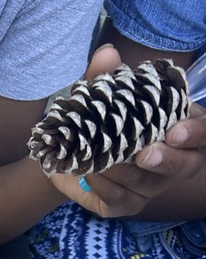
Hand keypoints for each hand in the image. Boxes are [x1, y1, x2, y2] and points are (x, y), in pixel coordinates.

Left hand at [51, 45, 205, 216]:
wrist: (67, 152)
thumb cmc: (96, 119)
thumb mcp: (98, 94)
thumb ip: (105, 75)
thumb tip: (107, 54)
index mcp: (177, 127)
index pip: (203, 132)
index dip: (196, 133)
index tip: (174, 130)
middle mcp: (171, 159)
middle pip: (187, 166)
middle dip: (168, 161)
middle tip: (144, 154)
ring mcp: (151, 186)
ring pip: (148, 184)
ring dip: (125, 171)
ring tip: (101, 157)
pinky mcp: (126, 205)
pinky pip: (122, 200)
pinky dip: (105, 186)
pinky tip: (91, 173)